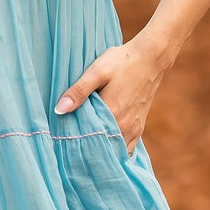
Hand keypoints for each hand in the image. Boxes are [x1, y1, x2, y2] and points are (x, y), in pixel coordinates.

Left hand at [54, 38, 168, 154]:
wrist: (151, 58)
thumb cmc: (122, 62)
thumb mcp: (97, 71)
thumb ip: (78, 91)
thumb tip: (59, 110)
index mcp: (111, 113)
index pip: (87, 138)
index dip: (73, 142)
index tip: (62, 142)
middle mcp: (124, 126)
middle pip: (100, 147)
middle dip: (85, 149)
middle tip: (69, 148)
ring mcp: (133, 129)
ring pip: (113, 151)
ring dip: (100, 151)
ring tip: (84, 147)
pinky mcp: (139, 128)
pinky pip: (126, 149)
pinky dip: (114, 150)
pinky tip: (104, 146)